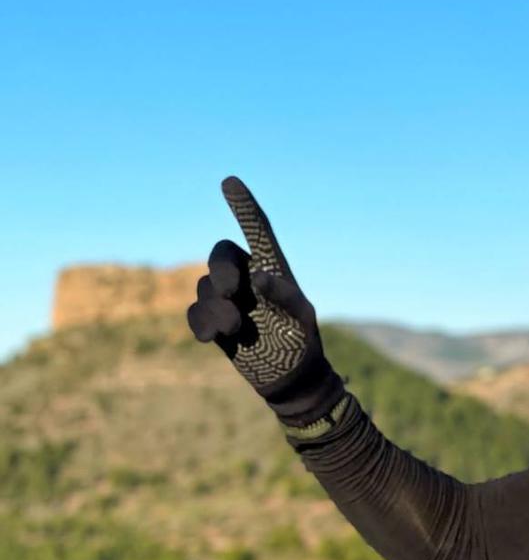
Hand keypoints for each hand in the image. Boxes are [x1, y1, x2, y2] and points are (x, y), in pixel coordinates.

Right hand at [187, 177, 343, 425]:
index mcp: (273, 268)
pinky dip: (200, 323)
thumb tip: (257, 276)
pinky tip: (210, 338)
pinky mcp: (212, 322)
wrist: (289, 378)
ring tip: (235, 328)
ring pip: (205, 287)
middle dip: (221, 268)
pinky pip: (194, 313)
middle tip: (231, 290)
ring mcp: (227, 299)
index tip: (229, 182)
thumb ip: (286, 295)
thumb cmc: (302, 342)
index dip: (243, 206)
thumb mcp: (302, 319)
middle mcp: (246, 277)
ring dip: (216, 307)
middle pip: (221, 254)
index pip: (257, 229)